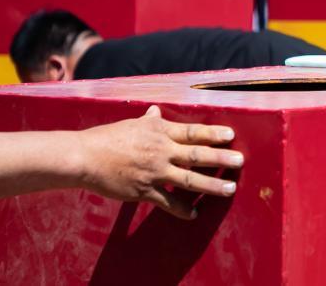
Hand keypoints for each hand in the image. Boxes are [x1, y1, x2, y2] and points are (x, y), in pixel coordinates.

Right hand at [76, 105, 243, 219]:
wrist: (84, 157)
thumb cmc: (107, 138)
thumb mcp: (132, 124)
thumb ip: (150, 121)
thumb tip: (156, 111)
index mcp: (159, 131)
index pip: (193, 132)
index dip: (213, 133)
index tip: (231, 136)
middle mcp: (161, 151)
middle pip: (197, 155)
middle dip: (221, 158)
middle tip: (240, 161)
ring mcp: (154, 172)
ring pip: (189, 179)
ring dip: (211, 185)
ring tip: (229, 189)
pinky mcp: (144, 191)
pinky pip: (167, 201)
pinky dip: (181, 209)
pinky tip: (194, 214)